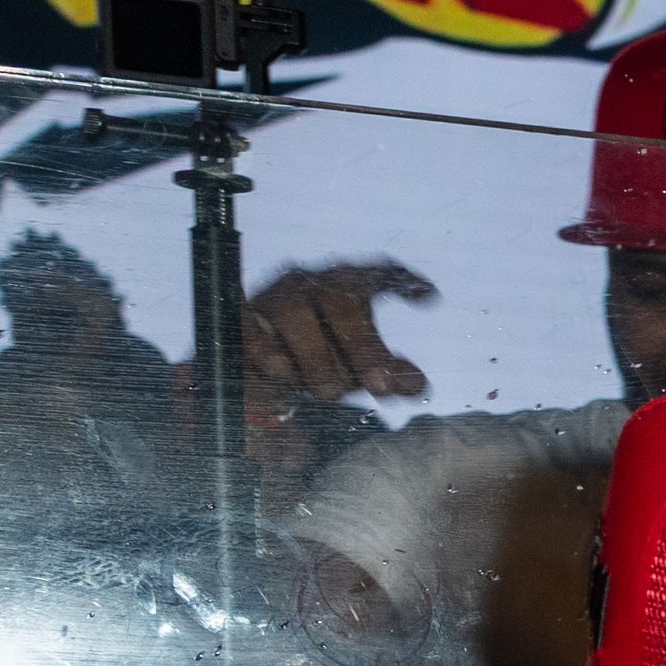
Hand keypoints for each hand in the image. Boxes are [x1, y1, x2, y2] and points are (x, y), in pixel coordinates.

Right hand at [242, 261, 432, 411]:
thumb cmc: (321, 357)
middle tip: (380, 386)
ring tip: (328, 392)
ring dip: (316, 358)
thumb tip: (417, 385)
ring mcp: (272, 297)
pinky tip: (281, 370)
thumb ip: (389, 374)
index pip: (375, 273)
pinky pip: (250, 329)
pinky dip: (265, 349)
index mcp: (345, 287)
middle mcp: (310, 285)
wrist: (258, 368)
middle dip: (362, 348)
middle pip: (340, 303)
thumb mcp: (359, 367)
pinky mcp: (239, 318)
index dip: (399, 280)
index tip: (427, 294)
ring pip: (296, 315)